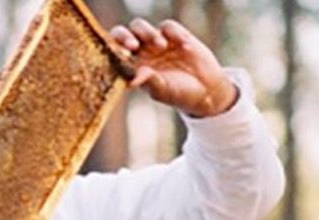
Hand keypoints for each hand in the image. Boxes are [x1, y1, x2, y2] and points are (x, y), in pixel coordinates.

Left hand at [110, 19, 237, 117]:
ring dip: (146, 33)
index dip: (112, 50)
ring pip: (140, 26)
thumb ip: (147, 81)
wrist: (206, 90)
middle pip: (122, 34)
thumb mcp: (161, 90)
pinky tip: (183, 45)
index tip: (119, 55)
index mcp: (131, 66)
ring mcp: (156, 42)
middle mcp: (140, 52)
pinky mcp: (175, 35)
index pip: (114, 52)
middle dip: (124, 36)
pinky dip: (173, 33)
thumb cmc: (178, 94)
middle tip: (132, 46)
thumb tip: (130, 81)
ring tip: (160, 46)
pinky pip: (167, 26)